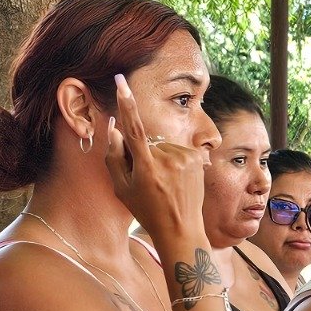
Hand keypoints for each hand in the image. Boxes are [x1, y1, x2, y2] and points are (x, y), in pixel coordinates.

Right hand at [103, 74, 205, 240]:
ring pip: (162, 145)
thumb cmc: (147, 210)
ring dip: (159, 157)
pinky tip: (176, 179)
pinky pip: (176, 149)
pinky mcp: (196, 156)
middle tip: (148, 180)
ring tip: (164, 182)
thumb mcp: (121, 188)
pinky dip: (173, 159)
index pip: (133, 128)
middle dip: (142, 153)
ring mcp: (185, 157)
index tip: (121, 81)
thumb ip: (114, 156)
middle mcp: (168, 159)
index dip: (126, 103)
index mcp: (146, 167)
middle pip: (146, 141)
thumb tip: (115, 126)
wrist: (181, 228)